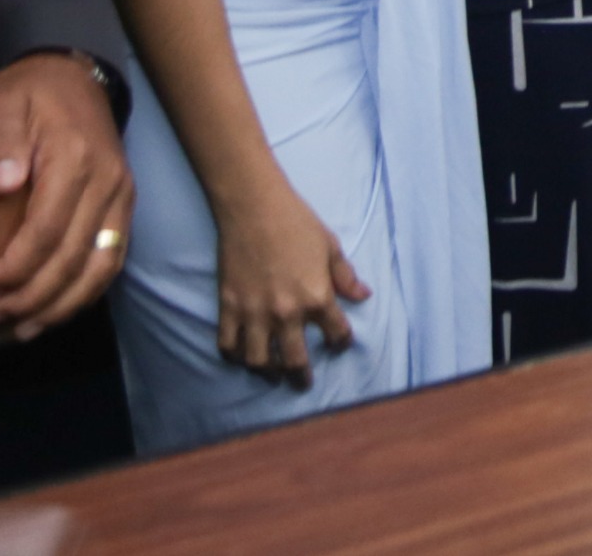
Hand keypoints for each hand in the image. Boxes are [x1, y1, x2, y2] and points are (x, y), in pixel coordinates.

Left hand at [0, 51, 132, 339]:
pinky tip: (49, 313)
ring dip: (59, 307)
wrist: (74, 77)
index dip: (16, 269)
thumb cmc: (28, 92)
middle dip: (30, 298)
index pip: (48, 230)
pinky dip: (82, 295)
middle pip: (73, 258)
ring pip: (99, 269)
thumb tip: (2, 183)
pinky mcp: (124, 208)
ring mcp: (121, 197)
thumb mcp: (2, 102)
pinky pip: (111, 261)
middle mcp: (108, 182)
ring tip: (17, 329)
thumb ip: (1, 139)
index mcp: (75, 157)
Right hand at [211, 176, 369, 384]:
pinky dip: (234, 356)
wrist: (253, 206)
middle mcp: (287, 312)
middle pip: (295, 360)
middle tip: (302, 383)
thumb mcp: (330, 246)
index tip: (339, 343)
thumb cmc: (296, 222)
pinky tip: (241, 357)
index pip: (336, 333)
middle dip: (301, 377)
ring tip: (272, 376)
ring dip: (267, 373)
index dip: (341, 341)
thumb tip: (363, 295)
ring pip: (259, 361)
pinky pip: (228, 345)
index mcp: (317, 296)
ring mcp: (255, 312)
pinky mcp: (229, 307)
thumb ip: (345, 275)